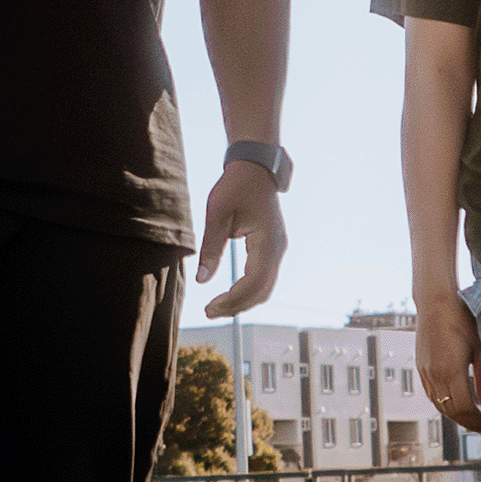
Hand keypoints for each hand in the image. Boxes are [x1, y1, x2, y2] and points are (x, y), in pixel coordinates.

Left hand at [196, 160, 285, 316]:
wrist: (255, 169)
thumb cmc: (235, 186)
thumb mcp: (217, 213)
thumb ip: (211, 247)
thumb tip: (203, 280)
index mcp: (267, 242)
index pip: (253, 283)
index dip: (233, 300)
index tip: (210, 308)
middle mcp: (277, 250)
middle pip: (262, 291)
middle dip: (236, 306)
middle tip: (209, 312)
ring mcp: (277, 250)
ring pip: (265, 288)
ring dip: (243, 301)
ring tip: (217, 307)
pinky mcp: (272, 249)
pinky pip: (264, 278)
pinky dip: (248, 291)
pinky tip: (229, 294)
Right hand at [416, 289, 480, 433]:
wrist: (435, 302)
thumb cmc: (462, 319)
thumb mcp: (480, 346)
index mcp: (451, 371)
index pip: (465, 408)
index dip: (478, 421)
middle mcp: (435, 375)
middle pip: (451, 412)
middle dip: (468, 423)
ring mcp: (425, 372)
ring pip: (439, 405)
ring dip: (456, 415)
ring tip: (472, 419)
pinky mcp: (421, 367)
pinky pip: (432, 394)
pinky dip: (445, 404)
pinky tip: (456, 403)